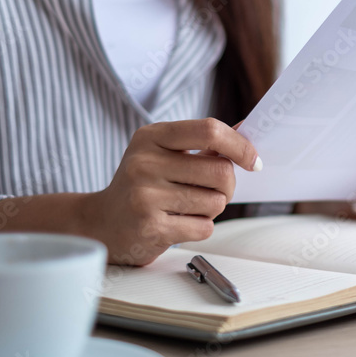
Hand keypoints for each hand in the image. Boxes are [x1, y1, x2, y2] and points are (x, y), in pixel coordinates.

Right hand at [82, 118, 260, 264]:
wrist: (101, 224)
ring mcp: (145, 195)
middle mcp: (145, 162)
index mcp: (151, 136)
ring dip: (211, 209)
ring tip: (186, 207)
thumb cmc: (144, 185)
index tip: (254, 161)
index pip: (210, 130)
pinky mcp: (150, 227)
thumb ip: (204, 144)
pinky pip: (204, 227)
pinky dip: (200, 227)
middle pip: (220, 171)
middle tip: (213, 191)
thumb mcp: (164, 153)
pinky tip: (177, 224)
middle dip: (227, 186)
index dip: (240, 146)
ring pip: (216, 202)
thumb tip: (248, 129)